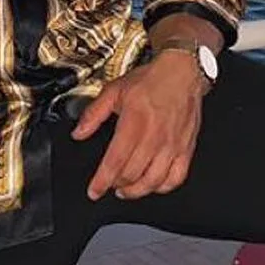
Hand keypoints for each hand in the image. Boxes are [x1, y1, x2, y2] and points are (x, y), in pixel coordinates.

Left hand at [73, 51, 206, 200]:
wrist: (182, 73)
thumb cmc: (151, 80)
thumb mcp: (114, 90)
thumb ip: (93, 113)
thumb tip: (78, 133)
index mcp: (134, 122)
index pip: (115, 161)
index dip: (102, 181)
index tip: (94, 190)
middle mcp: (154, 137)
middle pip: (132, 174)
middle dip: (116, 184)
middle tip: (108, 184)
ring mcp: (172, 145)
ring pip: (153, 181)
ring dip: (136, 191)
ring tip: (125, 190)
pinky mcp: (186, 149)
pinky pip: (176, 178)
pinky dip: (162, 187)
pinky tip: (152, 184)